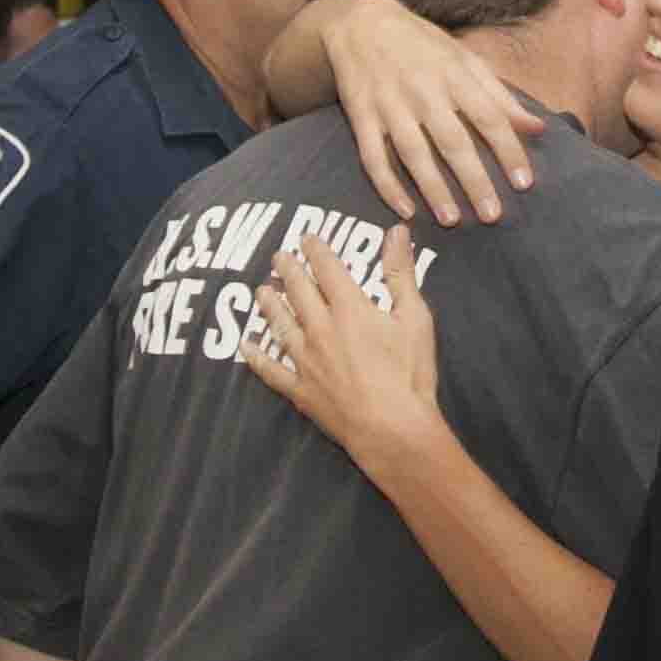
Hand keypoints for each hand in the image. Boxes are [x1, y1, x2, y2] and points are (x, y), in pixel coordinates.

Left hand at [244, 228, 445, 491]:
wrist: (392, 429)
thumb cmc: (409, 374)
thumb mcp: (415, 318)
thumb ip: (401, 273)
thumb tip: (396, 232)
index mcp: (349, 308)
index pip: (327, 268)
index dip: (316, 250)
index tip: (307, 238)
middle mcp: (320, 329)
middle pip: (298, 292)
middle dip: (288, 270)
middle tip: (279, 257)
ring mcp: (306, 360)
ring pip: (279, 325)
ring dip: (269, 305)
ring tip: (261, 290)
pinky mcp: (300, 389)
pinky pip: (271, 370)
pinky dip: (257, 358)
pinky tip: (246, 347)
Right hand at [322, 0, 545, 226]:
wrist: (360, 24)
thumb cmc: (423, 45)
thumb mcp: (466, 60)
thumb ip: (501, 97)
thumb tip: (537, 128)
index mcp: (455, 76)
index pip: (489, 117)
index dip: (508, 150)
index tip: (524, 183)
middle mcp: (423, 91)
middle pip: (452, 140)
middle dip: (474, 179)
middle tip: (493, 215)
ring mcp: (389, 105)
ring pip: (413, 152)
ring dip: (432, 188)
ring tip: (452, 220)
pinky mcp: (361, 117)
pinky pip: (372, 156)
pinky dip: (387, 185)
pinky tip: (405, 211)